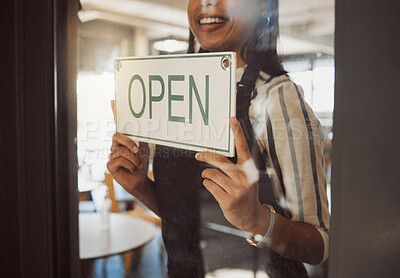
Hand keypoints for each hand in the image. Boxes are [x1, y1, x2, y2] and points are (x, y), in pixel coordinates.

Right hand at [107, 100, 148, 194]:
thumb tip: (147, 125)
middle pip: (116, 135)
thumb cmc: (141, 161)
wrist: (140, 178)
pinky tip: (131, 169)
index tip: (113, 100)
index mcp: (124, 138)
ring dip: (134, 159)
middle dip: (129, 142)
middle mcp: (115, 144)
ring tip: (138, 164)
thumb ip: (141, 137)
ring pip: (121, 151)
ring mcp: (111, 154)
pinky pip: (119, 160)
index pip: (117, 124)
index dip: (114, 112)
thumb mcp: (143, 147)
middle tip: (138, 150)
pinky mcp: (110, 164)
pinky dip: (129, 165)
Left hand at [195, 117, 268, 234]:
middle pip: (219, 160)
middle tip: (198, 155)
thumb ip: (235, 167)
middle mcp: (244, 178)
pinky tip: (213, 188)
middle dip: (205, 156)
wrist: (252, 217)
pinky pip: (209, 185)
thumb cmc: (246, 193)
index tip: (232, 119)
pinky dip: (207, 184)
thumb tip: (215, 156)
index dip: (237, 133)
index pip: (243, 147)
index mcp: (249, 169)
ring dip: (206, 174)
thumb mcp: (247, 178)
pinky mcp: (228, 200)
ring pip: (211, 173)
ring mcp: (236, 190)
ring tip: (210, 178)